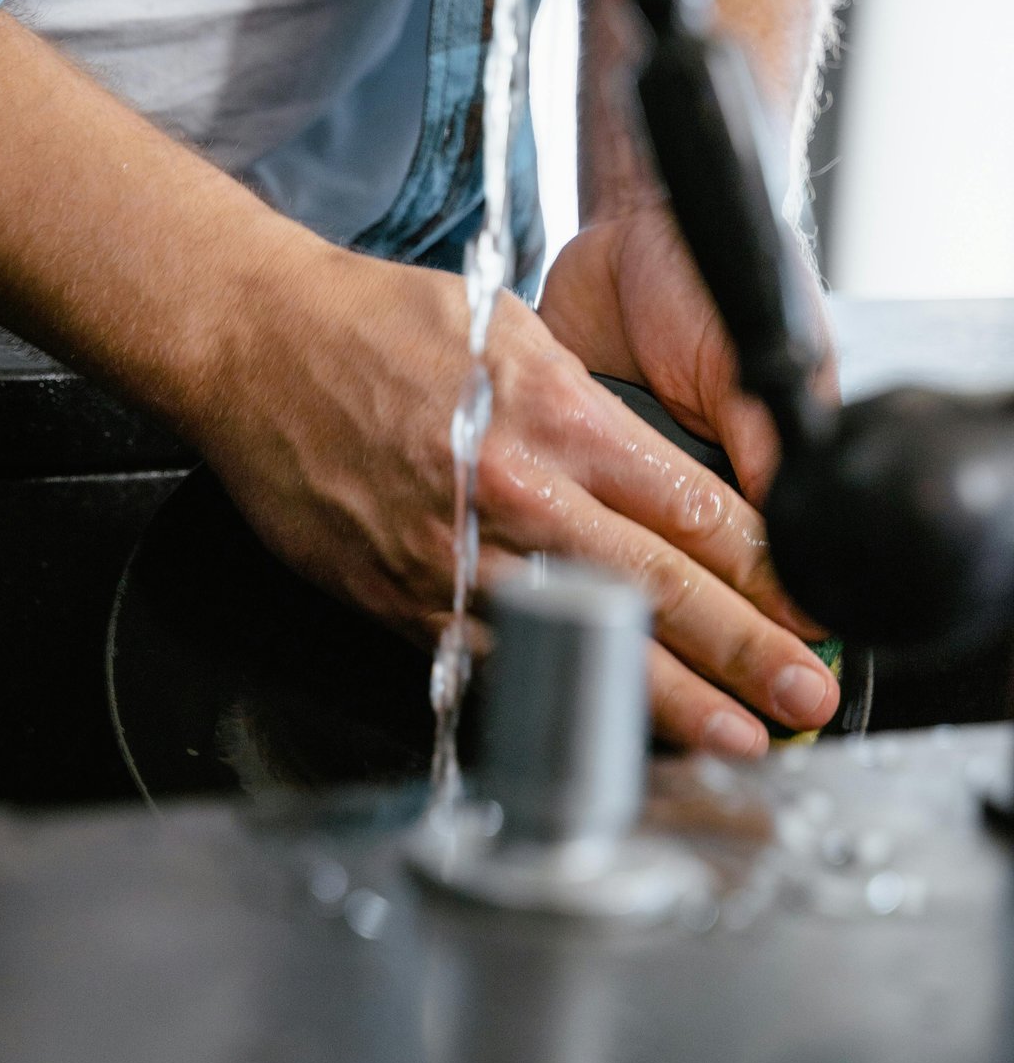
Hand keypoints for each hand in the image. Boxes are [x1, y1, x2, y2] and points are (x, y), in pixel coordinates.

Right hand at [199, 238, 838, 756]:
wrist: (251, 344)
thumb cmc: (370, 323)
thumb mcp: (507, 328)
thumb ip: (588, 404)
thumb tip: (661, 469)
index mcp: (552, 417)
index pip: (687, 508)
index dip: (761, 567)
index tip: (810, 606)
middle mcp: (511, 494)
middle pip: (653, 588)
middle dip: (742, 651)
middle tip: (803, 696)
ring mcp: (452, 557)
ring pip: (579, 641)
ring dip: (662, 700)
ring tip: (731, 740)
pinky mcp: (400, 599)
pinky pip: (493, 661)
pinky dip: (556, 696)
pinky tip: (598, 725)